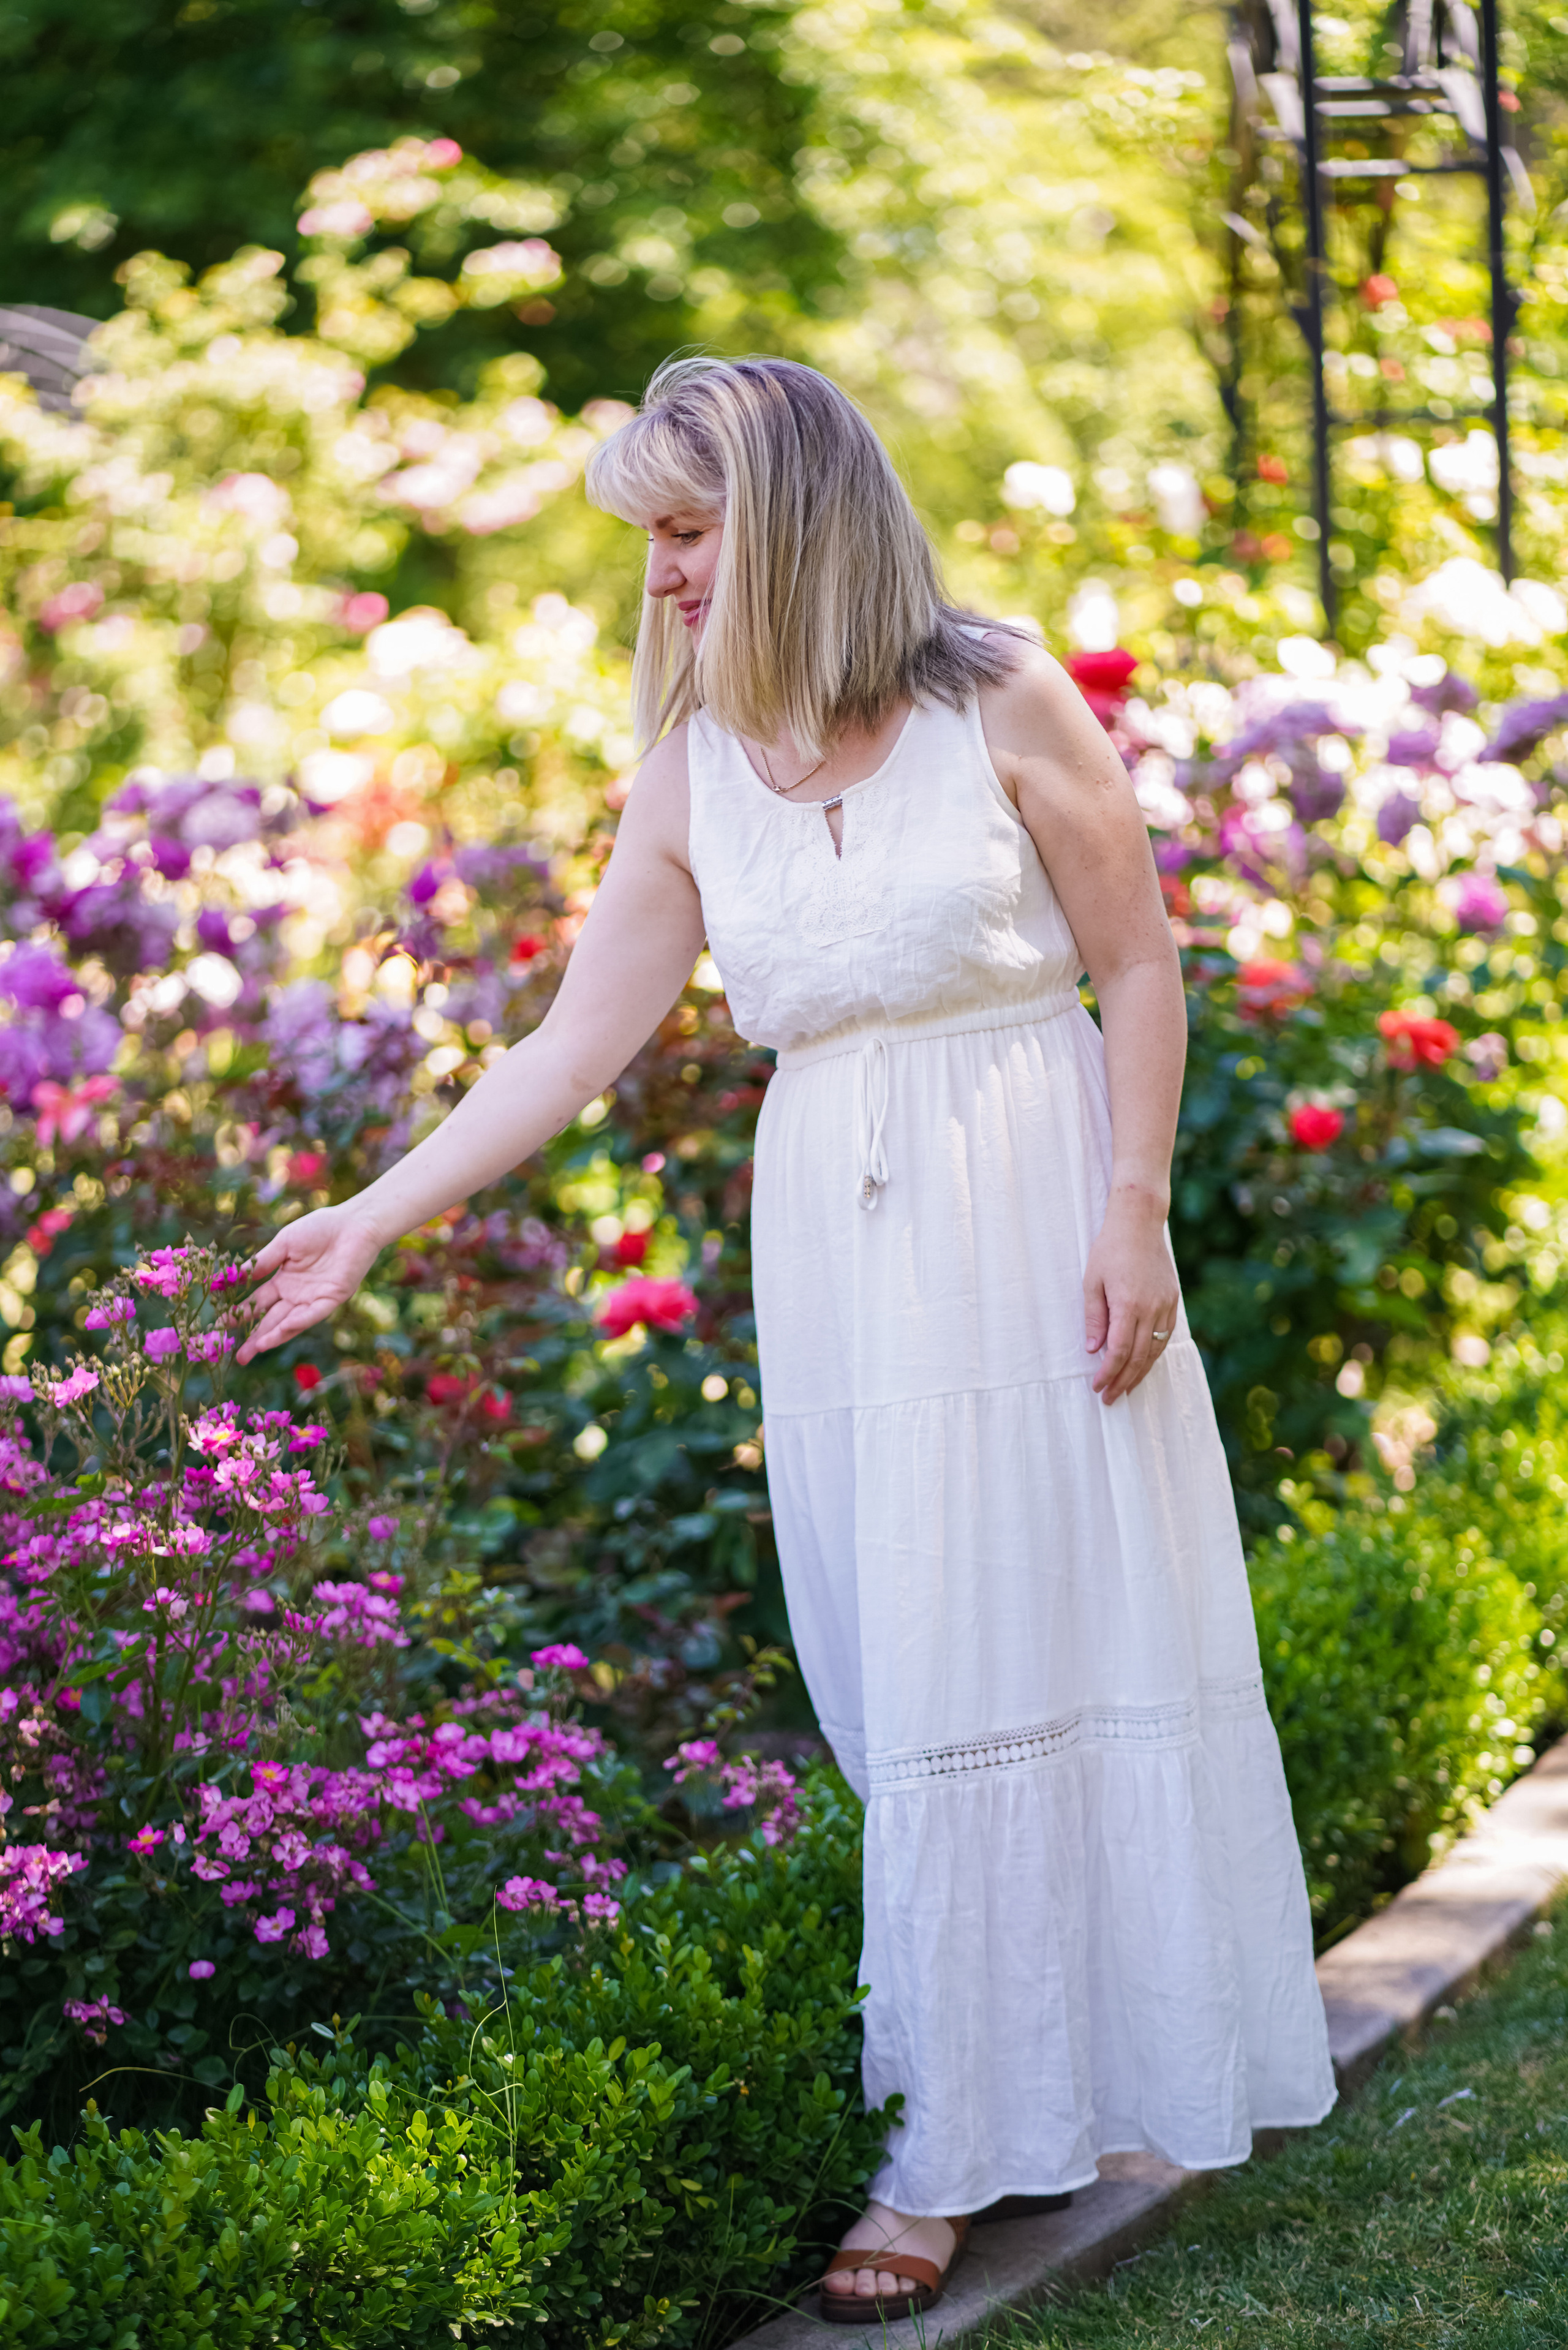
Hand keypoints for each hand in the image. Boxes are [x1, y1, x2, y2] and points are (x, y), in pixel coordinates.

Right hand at [234, 1205, 383, 1363]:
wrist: (353, 1223)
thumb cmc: (319, 1229)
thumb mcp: (284, 1244)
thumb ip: (262, 1262)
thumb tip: (234, 1277)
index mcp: (283, 1282)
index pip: (257, 1303)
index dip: (239, 1314)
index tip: (220, 1325)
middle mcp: (297, 1295)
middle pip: (271, 1320)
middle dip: (254, 1338)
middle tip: (237, 1356)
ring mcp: (314, 1299)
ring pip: (290, 1323)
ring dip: (274, 1336)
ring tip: (256, 1349)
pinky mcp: (332, 1298)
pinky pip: (313, 1314)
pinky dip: (298, 1322)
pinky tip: (282, 1329)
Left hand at [1083, 1197, 1180, 1405]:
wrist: (1139, 1222)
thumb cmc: (1109, 1249)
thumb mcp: (1092, 1282)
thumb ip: (1094, 1318)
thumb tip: (1093, 1350)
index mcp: (1128, 1304)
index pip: (1119, 1351)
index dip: (1109, 1373)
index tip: (1097, 1387)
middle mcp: (1151, 1308)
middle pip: (1139, 1357)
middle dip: (1123, 1381)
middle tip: (1110, 1398)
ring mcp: (1165, 1305)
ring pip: (1156, 1350)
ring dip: (1140, 1372)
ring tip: (1126, 1388)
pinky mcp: (1173, 1301)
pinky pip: (1165, 1336)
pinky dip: (1154, 1354)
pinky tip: (1143, 1363)